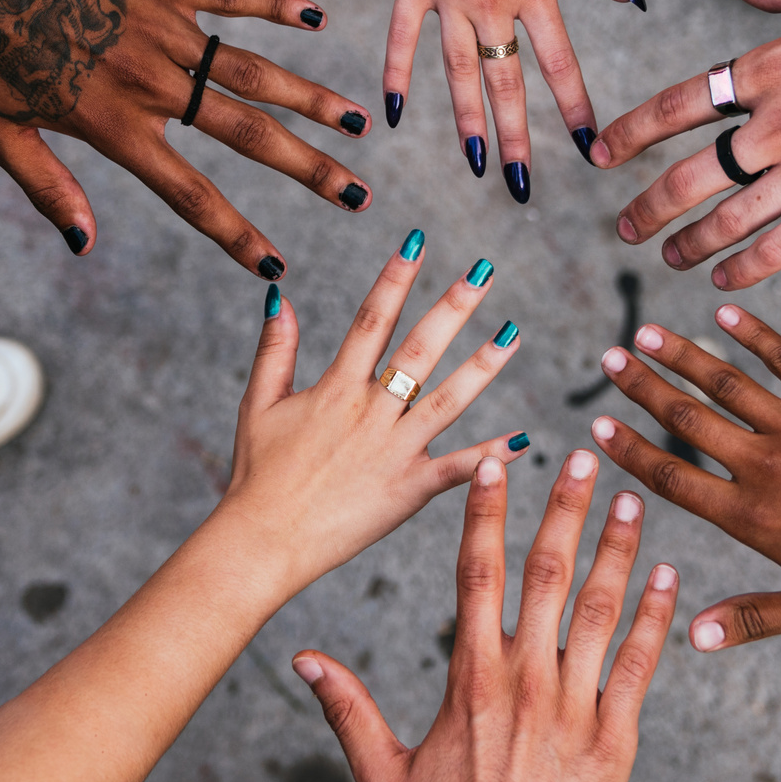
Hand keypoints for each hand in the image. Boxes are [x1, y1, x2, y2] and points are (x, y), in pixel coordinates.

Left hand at [0, 0, 375, 273]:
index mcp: (113, 126)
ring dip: (311, 97)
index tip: (276, 266)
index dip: (236, 234)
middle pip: (248, 135)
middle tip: (359, 194)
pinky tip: (316, 19)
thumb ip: (48, 187)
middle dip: (310, 169)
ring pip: (255, 70)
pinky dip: (277, 4)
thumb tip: (85, 245)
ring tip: (357, 119)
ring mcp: (162, 26)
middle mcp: (151, 82)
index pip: (190, 194)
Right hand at [218, 233, 529, 592]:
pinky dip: (489, 456)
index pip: (371, 320)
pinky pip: (455, 469)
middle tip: (484, 271)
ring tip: (515, 332)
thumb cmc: (258, 475)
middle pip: (418, 350)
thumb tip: (280, 295)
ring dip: (483, 365)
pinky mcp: (407, 490)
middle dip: (453, 307)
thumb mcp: (258, 404)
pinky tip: (522, 439)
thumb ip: (276, 350)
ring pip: (447, 400)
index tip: (419, 240)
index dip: (396, 278)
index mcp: (335, 388)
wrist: (263, 540)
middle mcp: (369, 413)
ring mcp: (392, 451)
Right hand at [294, 450, 676, 781]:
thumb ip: (346, 707)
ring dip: (618, 549)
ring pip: (600, 609)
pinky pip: (640, 665)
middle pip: (547, 575)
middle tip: (585, 461)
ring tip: (632, 501)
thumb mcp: (380, 771)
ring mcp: (573, 705)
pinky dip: (656, 616)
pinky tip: (668, 574)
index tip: (496, 467)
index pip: (478, 575)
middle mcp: (523, 678)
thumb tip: (300, 657)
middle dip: (566, 512)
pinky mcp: (614, 737)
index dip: (486, 516)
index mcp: (469, 677)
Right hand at [386, 0, 641, 194]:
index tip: (588, 147)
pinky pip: (401, 36)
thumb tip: (632, 1)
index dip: (575, 108)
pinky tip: (391, 113)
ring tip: (475, 165)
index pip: (560, 62)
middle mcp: (492, 2)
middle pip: (507, 83)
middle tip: (524, 185)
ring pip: (458, 72)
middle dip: (517, 138)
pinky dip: (395, 74)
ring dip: (466, 122)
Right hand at [587, 305, 780, 650]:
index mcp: (753, 519)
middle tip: (608, 360)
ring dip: (681, 355)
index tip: (597, 427)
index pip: (673, 480)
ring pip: (725, 383)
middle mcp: (764, 466)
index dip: (630, 451)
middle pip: (686, 421)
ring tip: (645, 332)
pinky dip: (752, 334)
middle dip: (642, 389)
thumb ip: (753, 617)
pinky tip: (723, 313)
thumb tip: (693, 638)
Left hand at [590, 0, 780, 289]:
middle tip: (625, 228)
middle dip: (646, 207)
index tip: (601, 154)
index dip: (630, 133)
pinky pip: (776, 249)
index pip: (676, 105)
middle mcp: (775, 124)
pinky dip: (742, 268)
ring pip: (724, 220)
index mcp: (769, 67)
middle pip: (686, 175)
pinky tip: (725, 280)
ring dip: (688, 244)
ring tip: (669, 257)